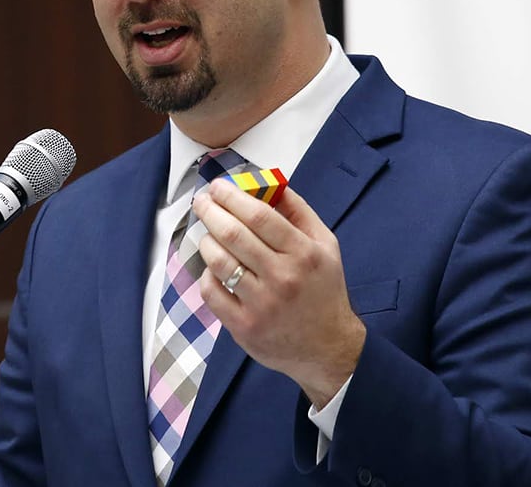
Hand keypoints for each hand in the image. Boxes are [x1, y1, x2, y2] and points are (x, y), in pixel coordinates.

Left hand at [193, 178, 365, 408]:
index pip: (260, 216)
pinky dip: (207, 274)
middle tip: (202, 201)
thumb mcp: (325, 245)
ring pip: (220, 262)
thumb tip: (269, 183)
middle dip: (211, 211)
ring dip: (207, 240)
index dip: (233, 197)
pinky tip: (213, 267)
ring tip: (208, 232)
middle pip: (235, 235)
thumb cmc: (324, 289)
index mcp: (304, 253)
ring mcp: (262, 304)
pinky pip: (213, 292)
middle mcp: (283, 277)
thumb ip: (298, 212)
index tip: (218, 187)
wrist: (328, 347)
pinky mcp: (245, 327)